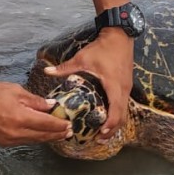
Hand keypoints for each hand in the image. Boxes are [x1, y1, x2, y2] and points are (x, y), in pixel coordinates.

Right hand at [0, 81, 71, 145]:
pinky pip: (24, 142)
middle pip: (42, 136)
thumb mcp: (16, 91)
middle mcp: (17, 132)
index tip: (69, 124)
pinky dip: (34, 138)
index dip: (59, 125)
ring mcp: (10, 140)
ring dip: (47, 138)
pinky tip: (40, 135)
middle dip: (56, 134)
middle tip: (68, 132)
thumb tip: (51, 106)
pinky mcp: (3, 142)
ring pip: (34, 140)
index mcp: (21, 118)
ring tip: (57, 135)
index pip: (47, 124)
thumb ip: (35, 100)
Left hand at [42, 27, 132, 141]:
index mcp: (114, 85)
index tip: (100, 133)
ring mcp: (127, 87)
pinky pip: (124, 104)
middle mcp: (123, 89)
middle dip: (112, 129)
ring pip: (124, 111)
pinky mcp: (126, 84)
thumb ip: (65, 67)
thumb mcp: (82, 58)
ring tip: (102, 132)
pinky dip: (117, 113)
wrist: (120, 35)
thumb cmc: (102, 48)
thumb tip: (47, 71)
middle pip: (122, 116)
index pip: (116, 111)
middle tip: (99, 138)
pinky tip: (107, 116)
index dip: (109, 125)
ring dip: (115, 122)